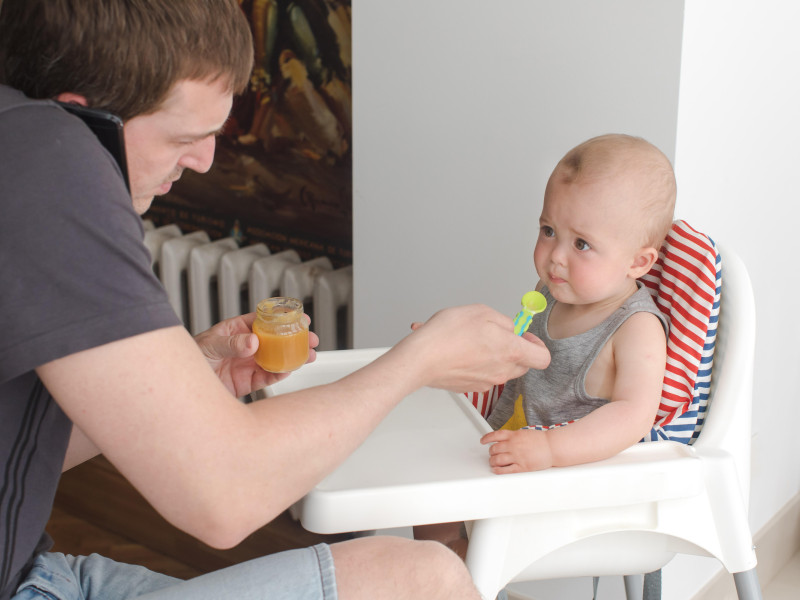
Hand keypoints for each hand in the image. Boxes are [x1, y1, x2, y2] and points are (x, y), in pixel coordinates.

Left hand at [194, 313, 318, 396]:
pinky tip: (289, 370)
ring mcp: (248, 365)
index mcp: (237, 330)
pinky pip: (268, 377)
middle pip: (276, 340)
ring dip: (293, 357)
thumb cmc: (190, 358)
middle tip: (311, 339)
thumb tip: (253, 342)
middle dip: (295, 339)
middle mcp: (246, 347)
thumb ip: (231, 344)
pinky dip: (280, 374)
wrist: (183, 389)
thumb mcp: (209, 345)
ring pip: (276, 359)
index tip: (299, 318)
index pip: (264, 321)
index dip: (283, 319)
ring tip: (308, 356)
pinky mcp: (247, 383)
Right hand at [403, 304, 549, 392]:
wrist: (420, 359)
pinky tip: (457, 350)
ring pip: (500, 369)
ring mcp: (486, 383)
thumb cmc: (447, 335)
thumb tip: (510, 329)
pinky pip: (481, 374)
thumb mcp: (481, 312)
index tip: (524, 335)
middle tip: (494, 335)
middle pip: (522, 364)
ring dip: (491, 355)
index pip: (543, 357)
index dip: (537, 344)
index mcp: (511, 351)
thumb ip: (504, 321)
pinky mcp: (470, 388)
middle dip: (513, 349)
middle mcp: (502, 371)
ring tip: (469, 340)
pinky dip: (473, 363)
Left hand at [481, 428, 552, 473]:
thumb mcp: (524, 433)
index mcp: (514, 435)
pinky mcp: (522, 466)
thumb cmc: (541, 441)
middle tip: (492, 454)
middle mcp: (513, 445)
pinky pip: (506, 470)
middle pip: (494, 449)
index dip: (486, 438)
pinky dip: (498, 470)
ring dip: (493, 462)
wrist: (552, 447)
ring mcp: (517, 456)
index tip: (482, 441)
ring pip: (497, 460)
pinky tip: (496, 470)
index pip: (495, 435)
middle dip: (491, 452)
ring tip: (494, 462)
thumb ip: (513, 436)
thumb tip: (503, 439)